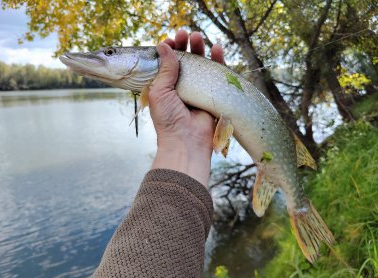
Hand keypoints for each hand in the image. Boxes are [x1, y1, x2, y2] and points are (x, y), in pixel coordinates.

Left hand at [149, 30, 224, 185]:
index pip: (167, 64)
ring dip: (200, 50)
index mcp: (165, 88)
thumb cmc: (168, 119)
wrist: (186, 142)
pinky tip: (216, 49)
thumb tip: (164, 46)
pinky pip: (217, 76)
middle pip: (185, 62)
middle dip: (185, 46)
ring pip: (201, 66)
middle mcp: (181, 88)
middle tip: (185, 34)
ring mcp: (198, 91)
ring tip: (198, 36)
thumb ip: (165, 70)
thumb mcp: (159, 92)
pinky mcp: (213, 95)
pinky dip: (218, 61)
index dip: (169, 51)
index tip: (170, 41)